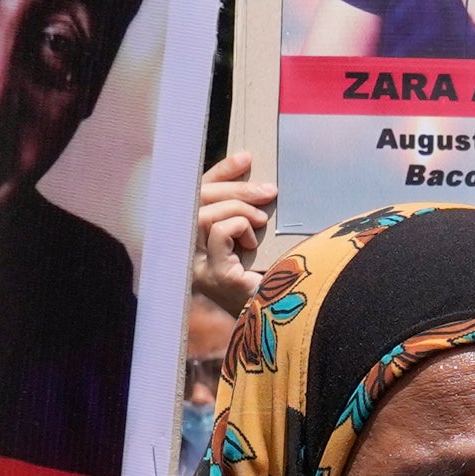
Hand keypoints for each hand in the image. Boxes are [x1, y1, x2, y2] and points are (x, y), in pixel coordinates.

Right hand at [193, 151, 275, 318]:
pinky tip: (252, 244)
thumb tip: (247, 162)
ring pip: (204, 215)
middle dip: (235, 188)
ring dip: (238, 209)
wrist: (286, 317)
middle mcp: (188, 257)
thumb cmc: (272, 278)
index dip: (220, 173)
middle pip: (197, 202)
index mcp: (195, 244)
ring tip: (261, 220)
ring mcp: (199, 269)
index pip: (197, 196)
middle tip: (269, 191)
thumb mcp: (254, 235)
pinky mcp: (216, 277)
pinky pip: (219, 233)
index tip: (246, 158)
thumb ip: (244, 208)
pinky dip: (239, 227)